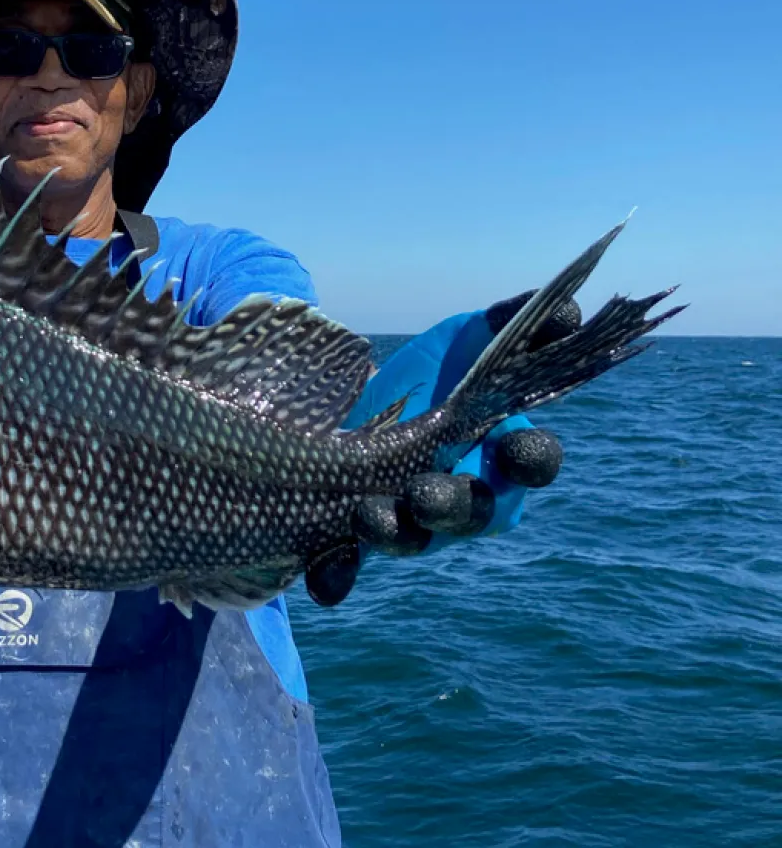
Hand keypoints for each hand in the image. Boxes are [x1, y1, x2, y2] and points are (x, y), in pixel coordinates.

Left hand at [305, 290, 579, 606]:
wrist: (363, 396)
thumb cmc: (436, 370)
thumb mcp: (467, 338)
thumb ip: (511, 323)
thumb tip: (563, 308)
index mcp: (504, 454)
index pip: (533, 462)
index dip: (530, 460)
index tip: (517, 449)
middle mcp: (465, 498)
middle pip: (471, 513)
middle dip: (450, 506)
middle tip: (425, 493)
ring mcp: (415, 523)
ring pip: (412, 539)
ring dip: (393, 532)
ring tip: (369, 515)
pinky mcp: (357, 535)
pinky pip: (350, 566)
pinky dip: (337, 575)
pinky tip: (325, 579)